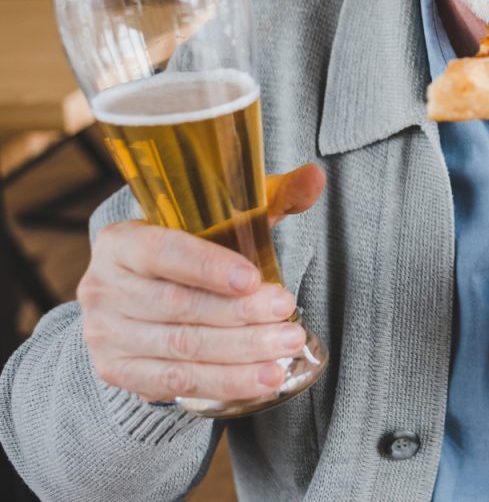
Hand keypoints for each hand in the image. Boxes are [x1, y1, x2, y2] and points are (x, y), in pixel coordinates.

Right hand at [78, 163, 324, 403]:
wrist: (145, 293)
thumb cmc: (195, 250)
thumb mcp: (224, 218)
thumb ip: (270, 198)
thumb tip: (315, 177)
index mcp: (120, 241)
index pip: (162, 252)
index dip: (208, 267)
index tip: (254, 278)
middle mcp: (102, 288)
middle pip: (178, 306)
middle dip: (240, 314)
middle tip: (288, 314)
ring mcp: (105, 334)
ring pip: (181, 348)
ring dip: (240, 354)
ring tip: (287, 349)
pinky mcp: (117, 370)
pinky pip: (176, 382)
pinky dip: (225, 382)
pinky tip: (263, 379)